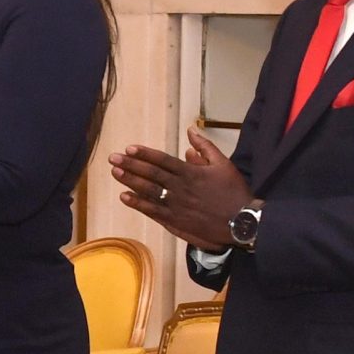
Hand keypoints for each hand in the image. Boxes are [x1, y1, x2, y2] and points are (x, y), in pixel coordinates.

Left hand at [110, 128, 251, 251]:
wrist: (241, 223)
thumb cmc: (234, 192)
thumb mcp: (223, 164)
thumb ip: (205, 146)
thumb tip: (190, 131)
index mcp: (191, 173)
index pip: (162, 160)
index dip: (144, 154)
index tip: (129, 148)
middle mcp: (180, 188)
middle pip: (151, 175)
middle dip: (130, 165)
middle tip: (113, 158)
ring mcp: (176, 206)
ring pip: (148, 192)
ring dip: (130, 182)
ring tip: (115, 173)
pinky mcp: (176, 221)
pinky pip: (153, 211)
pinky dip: (138, 204)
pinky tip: (125, 197)